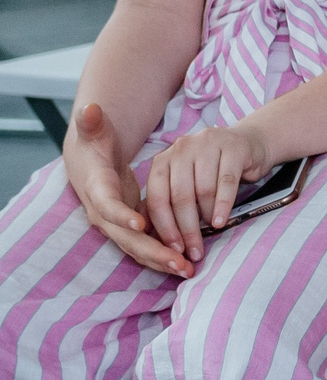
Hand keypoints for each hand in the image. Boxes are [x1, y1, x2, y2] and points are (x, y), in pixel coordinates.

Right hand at [64, 103, 190, 277]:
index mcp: (96, 190)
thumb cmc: (94, 144)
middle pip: (127, 237)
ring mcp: (115, 223)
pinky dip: (163, 256)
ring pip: (138, 247)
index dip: (122, 215)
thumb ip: (92, 122)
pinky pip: (145, 246)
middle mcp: (103, 213)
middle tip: (179, 261)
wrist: (86, 161)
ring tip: (188, 270)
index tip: (141, 224)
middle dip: (153, 250)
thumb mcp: (93, 130)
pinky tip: (183, 265)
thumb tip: (90, 109)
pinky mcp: (127, 228)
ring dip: (162, 260)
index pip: (107, 206)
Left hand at [142, 120, 273, 262]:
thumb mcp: (185, 181)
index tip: (174, 249)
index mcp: (163, 159)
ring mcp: (207, 144)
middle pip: (180, 196)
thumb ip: (167, 202)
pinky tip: (221, 220)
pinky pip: (227, 182)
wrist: (249, 143)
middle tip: (194, 250)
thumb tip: (153, 237)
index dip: (165, 227)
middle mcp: (182, 148)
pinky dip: (223, 205)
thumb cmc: (212, 170)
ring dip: (207, 216)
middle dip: (187, 228)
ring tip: (212, 231)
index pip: (157, 198)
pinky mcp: (234, 147)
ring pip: (203, 190)